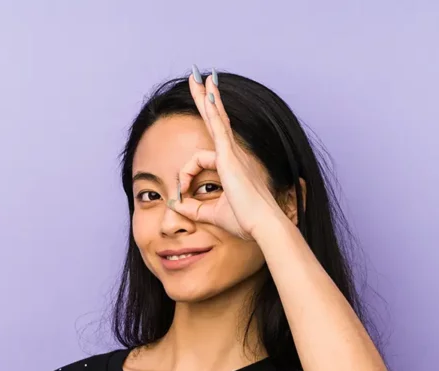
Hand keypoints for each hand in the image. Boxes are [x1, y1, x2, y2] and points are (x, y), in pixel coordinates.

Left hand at [166, 66, 290, 239]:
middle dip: (207, 99)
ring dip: (207, 96)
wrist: (263, 225)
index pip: (201, 159)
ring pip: (217, 118)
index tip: (182, 194)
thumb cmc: (245, 222)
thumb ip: (193, 208)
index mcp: (233, 167)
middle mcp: (235, 156)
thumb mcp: (212, 214)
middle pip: (218, 121)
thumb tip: (175, 204)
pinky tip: (207, 95)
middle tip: (200, 78)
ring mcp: (233, 154)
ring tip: (198, 75)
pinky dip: (213, 111)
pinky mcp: (230, 157)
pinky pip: (219, 128)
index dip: (186, 175)